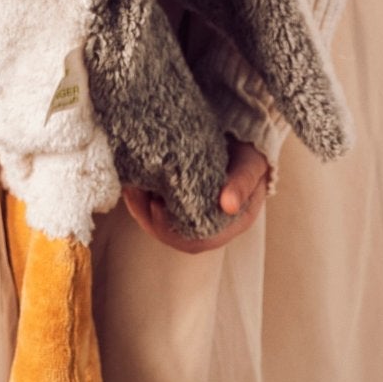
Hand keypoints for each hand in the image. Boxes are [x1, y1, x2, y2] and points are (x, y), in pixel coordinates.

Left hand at [122, 138, 271, 253]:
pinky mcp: (180, 204)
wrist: (245, 140)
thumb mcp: (250, 165)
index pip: (199, 241)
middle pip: (176, 237)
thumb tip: (228, 204)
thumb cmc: (250, 155)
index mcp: (231, 224)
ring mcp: (194, 216)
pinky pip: (157, 210)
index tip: (157, 207)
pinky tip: (133, 186)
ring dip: (142, 211)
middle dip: (151, 220)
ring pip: (163, 226)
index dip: (174, 230)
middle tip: (137, 194)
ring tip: (131, 188)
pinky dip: (142, 201)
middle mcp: (211, 226)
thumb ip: (242, 182)